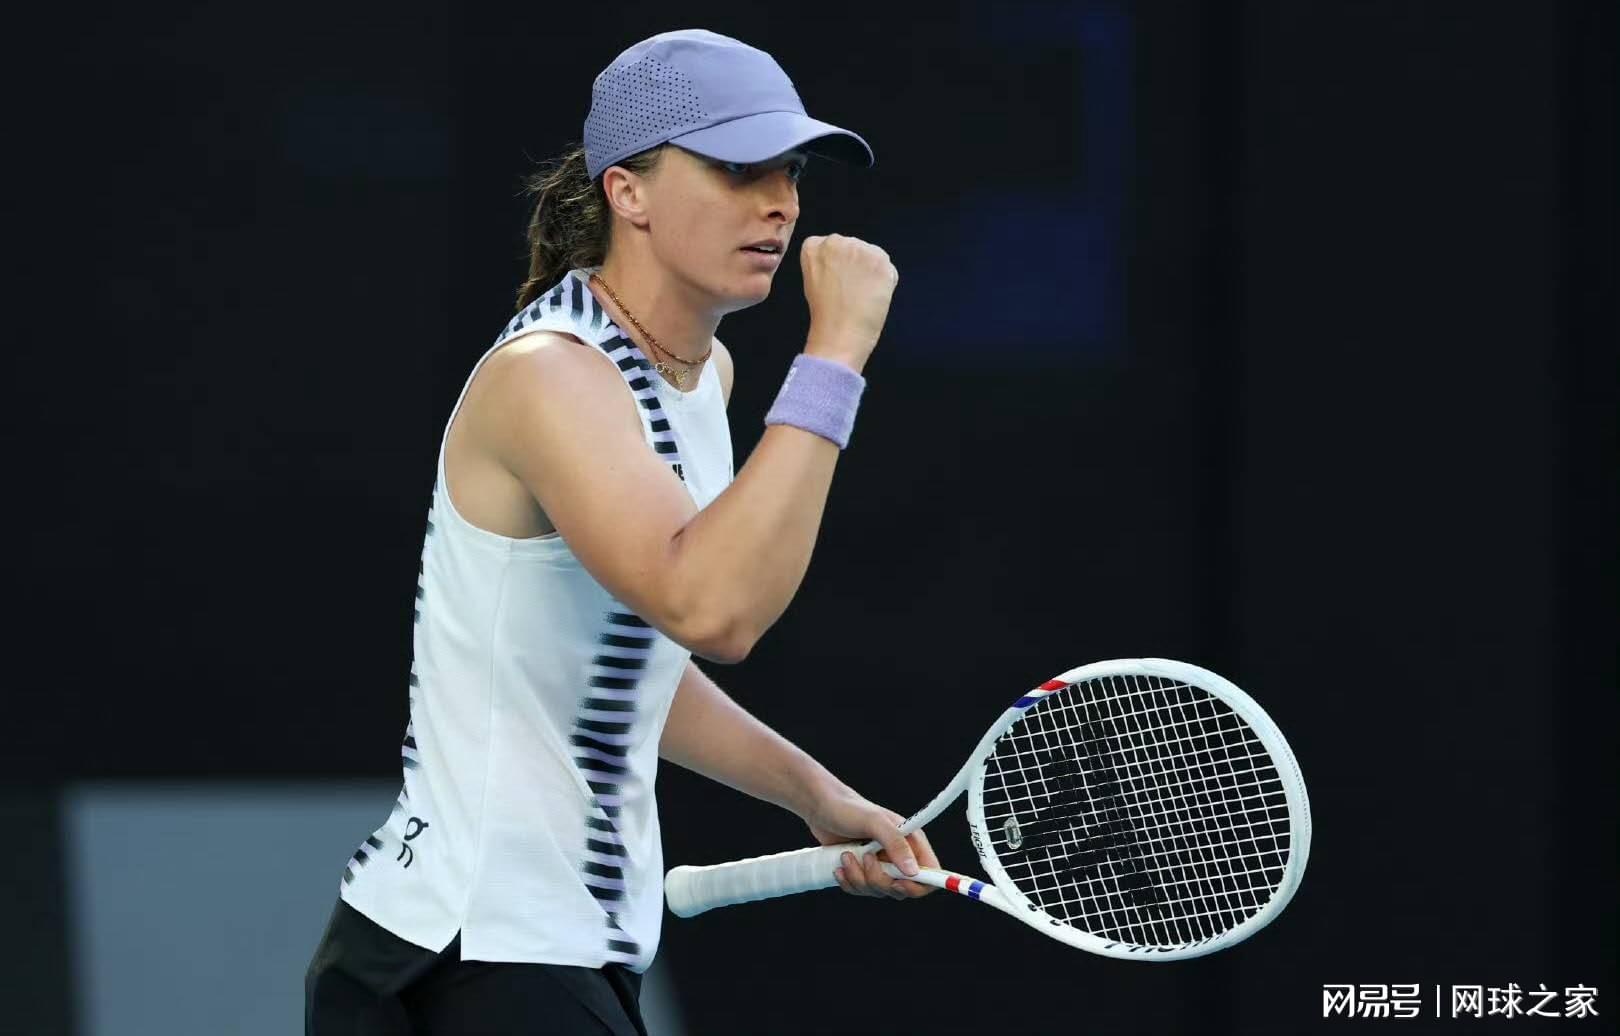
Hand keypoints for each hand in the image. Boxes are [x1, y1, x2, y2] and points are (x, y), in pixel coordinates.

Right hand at [799, 234, 897, 372]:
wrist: (839, 334)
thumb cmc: (824, 314)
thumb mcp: (814, 279)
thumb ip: (827, 262)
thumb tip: (847, 261)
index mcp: (813, 245)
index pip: (832, 247)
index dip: (837, 266)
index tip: (834, 282)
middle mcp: (836, 240)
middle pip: (854, 248)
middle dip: (856, 265)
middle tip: (849, 290)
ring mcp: (860, 248)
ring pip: (872, 256)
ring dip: (871, 273)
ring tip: (861, 295)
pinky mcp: (881, 260)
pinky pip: (888, 269)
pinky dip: (885, 283)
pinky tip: (873, 297)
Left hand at [800, 783, 938, 900]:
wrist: (821, 808)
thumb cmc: (849, 808)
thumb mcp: (874, 822)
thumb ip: (896, 844)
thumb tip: (913, 871)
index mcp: (910, 842)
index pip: (931, 872)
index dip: (920, 885)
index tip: (898, 884)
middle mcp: (899, 856)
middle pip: (903, 888)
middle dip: (880, 880)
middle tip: (864, 858)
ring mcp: (881, 866)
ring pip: (880, 891)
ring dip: (859, 879)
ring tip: (847, 856)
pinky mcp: (863, 872)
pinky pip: (862, 891)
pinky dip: (849, 882)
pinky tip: (840, 866)